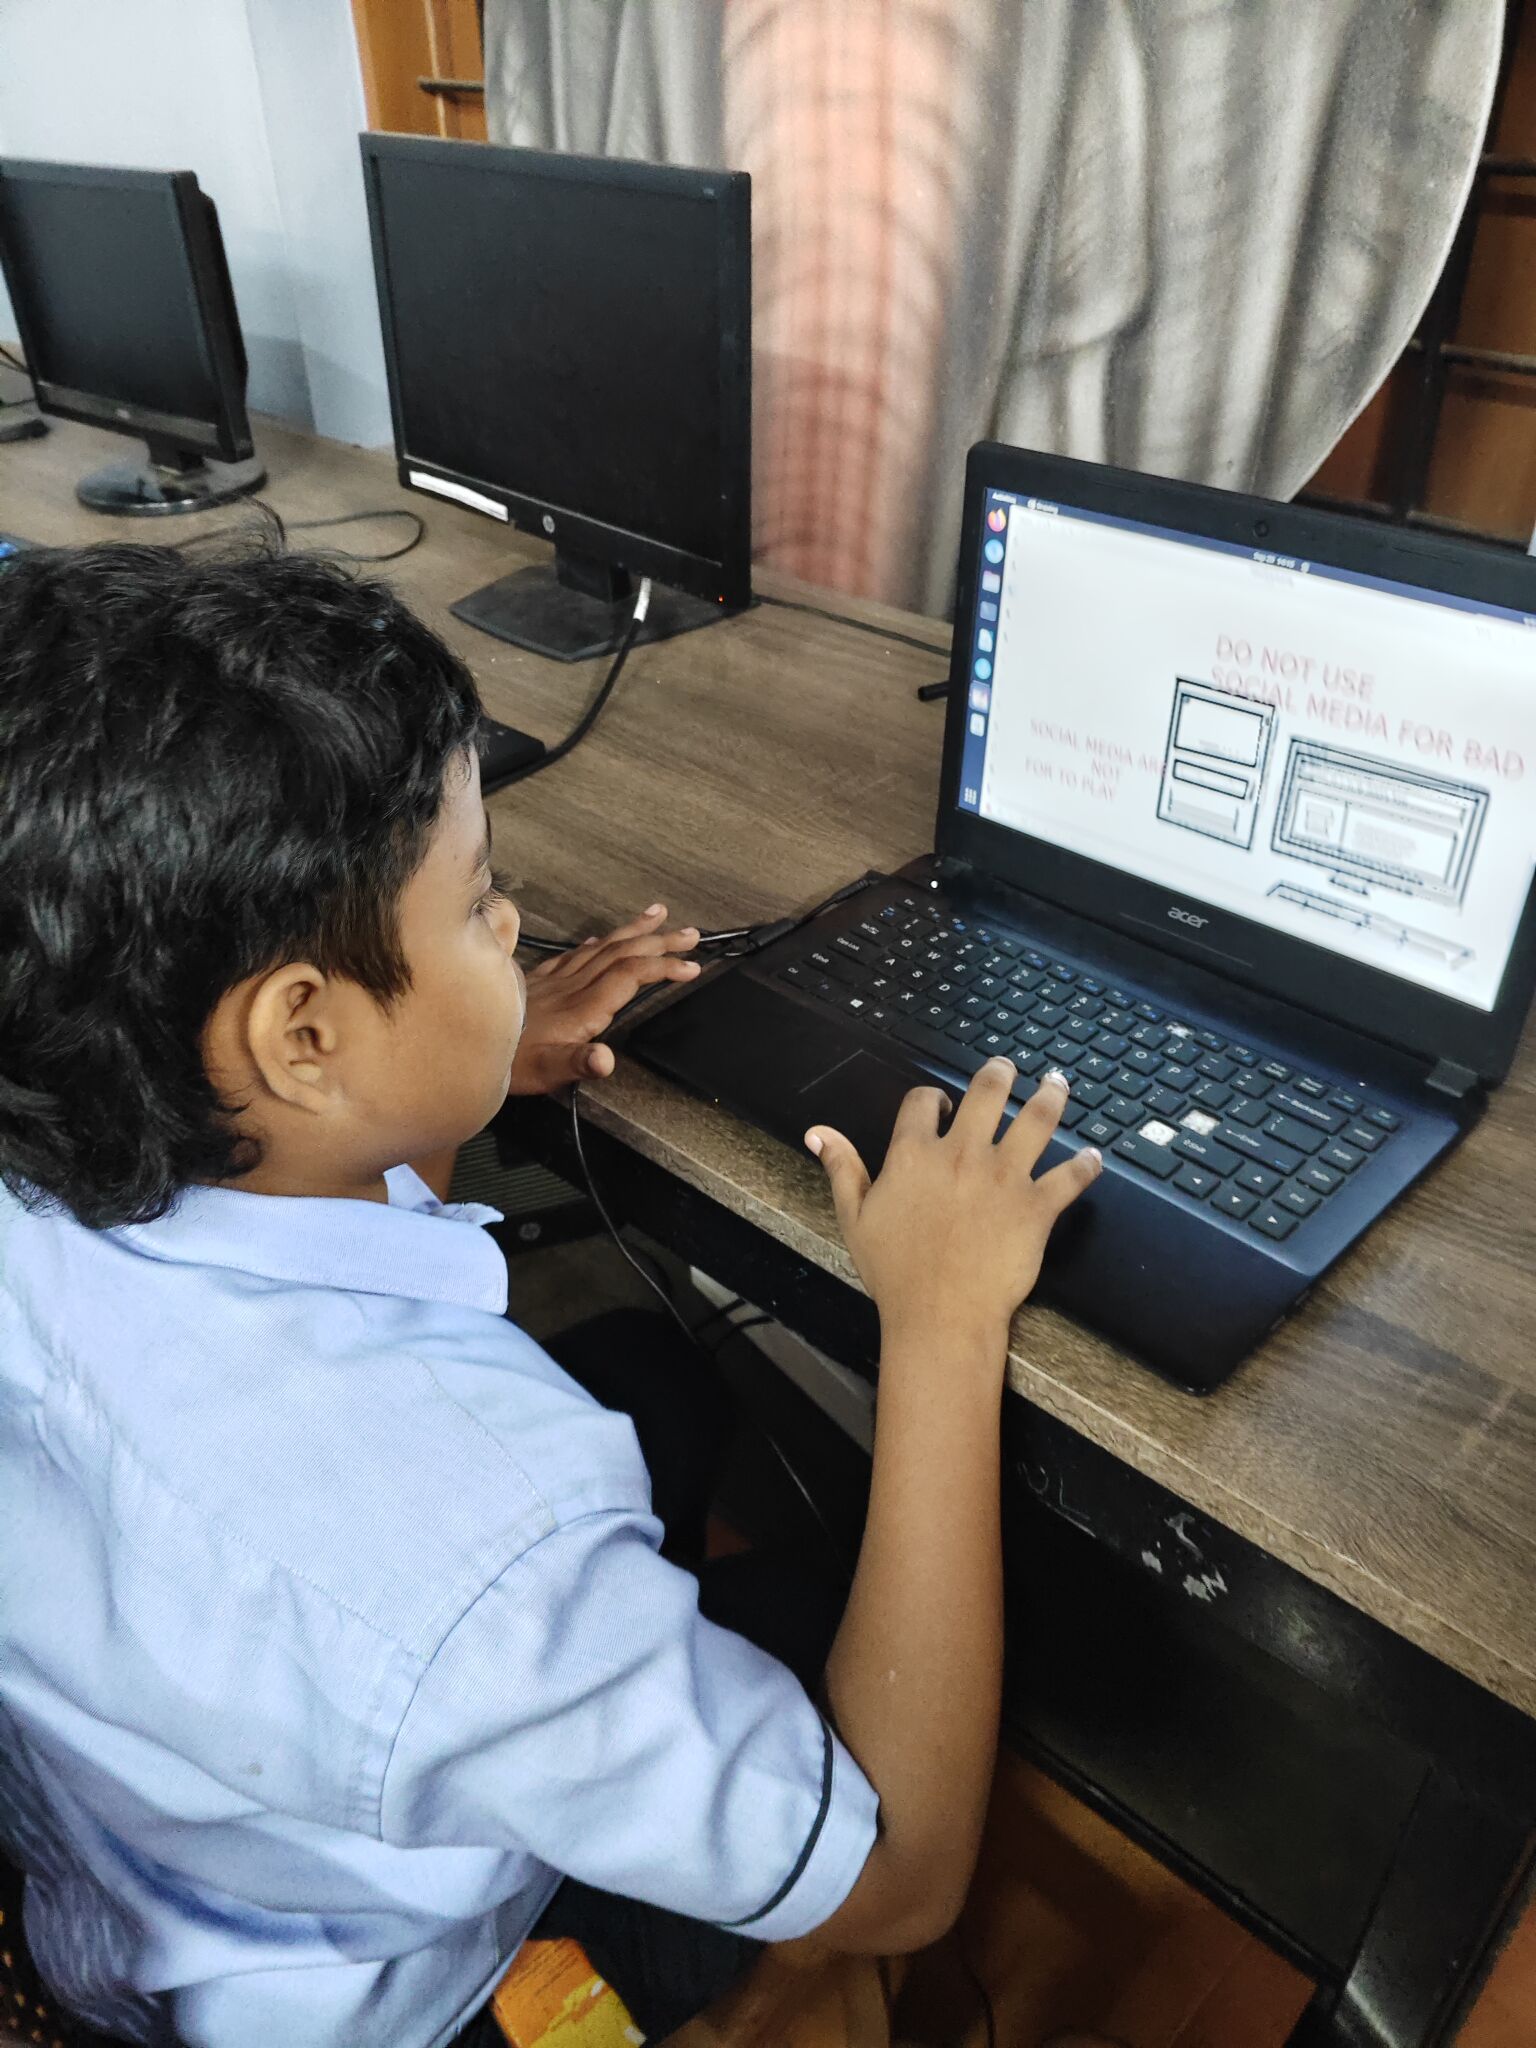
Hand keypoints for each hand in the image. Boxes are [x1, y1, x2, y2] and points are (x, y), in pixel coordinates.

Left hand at [509, 904, 700, 1094]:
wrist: (464, 1046)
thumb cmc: (511, 1066)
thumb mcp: (547, 1071)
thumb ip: (578, 1063)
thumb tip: (606, 1060)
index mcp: (583, 1007)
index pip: (631, 976)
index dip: (662, 967)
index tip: (692, 966)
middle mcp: (573, 986)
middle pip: (622, 954)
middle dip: (659, 941)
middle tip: (692, 934)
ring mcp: (555, 980)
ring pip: (602, 947)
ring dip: (633, 931)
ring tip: (657, 914)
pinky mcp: (538, 981)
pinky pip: (574, 954)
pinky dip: (596, 943)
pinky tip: (601, 939)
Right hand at [805, 1061, 1100, 1351]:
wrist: (940, 1315)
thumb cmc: (894, 1272)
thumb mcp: (855, 1218)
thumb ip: (842, 1169)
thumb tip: (819, 1133)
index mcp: (915, 1153)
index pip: (923, 1101)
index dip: (932, 1097)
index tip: (942, 1104)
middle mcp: (962, 1154)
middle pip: (987, 1093)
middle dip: (999, 1073)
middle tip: (1008, 1066)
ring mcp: (1004, 1178)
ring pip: (1036, 1121)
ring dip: (1050, 1097)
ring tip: (1057, 1084)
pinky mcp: (1037, 1207)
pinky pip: (1070, 1177)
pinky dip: (1086, 1166)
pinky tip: (1094, 1157)